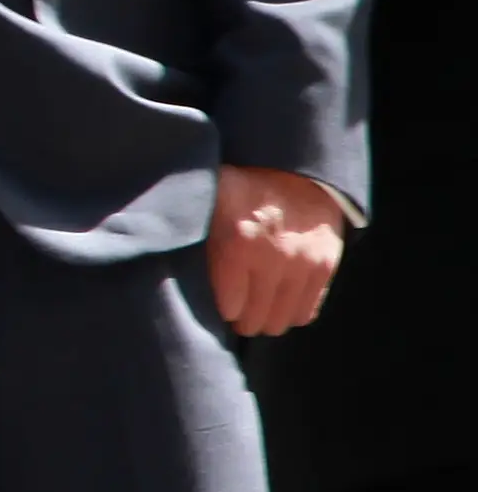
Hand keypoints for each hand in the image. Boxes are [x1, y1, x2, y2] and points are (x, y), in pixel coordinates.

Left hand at [208, 163, 346, 336]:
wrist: (295, 171)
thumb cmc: (241, 190)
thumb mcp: (209, 205)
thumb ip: (194, 234)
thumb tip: (165, 255)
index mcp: (238, 243)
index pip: (230, 305)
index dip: (223, 308)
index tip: (219, 304)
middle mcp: (273, 258)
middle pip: (256, 318)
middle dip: (244, 320)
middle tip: (238, 312)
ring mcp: (303, 264)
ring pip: (283, 320)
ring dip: (268, 320)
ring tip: (258, 309)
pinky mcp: (326, 266)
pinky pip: (308, 311)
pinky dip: (293, 312)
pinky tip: (280, 303)